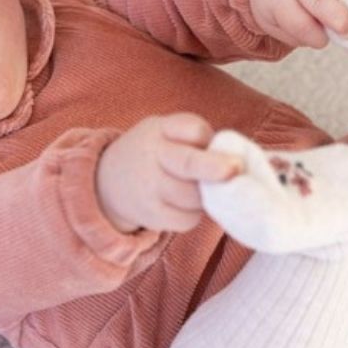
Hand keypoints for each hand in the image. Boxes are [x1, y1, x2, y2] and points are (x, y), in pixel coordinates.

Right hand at [95, 113, 243, 233]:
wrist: (107, 182)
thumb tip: (241, 160)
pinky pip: (188, 219)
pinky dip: (194, 214)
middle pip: (188, 163)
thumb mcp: (165, 132)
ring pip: (195, 197)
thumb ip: (196, 138)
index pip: (189, 129)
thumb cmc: (154, 153)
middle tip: (236, 170)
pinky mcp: (152, 215)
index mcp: (160, 130)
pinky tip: (182, 204)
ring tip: (195, 188)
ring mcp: (150, 188)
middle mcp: (153, 157)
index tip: (217, 143)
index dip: (204, 136)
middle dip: (214, 168)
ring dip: (207, 196)